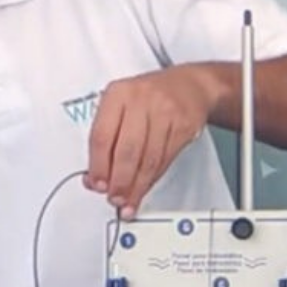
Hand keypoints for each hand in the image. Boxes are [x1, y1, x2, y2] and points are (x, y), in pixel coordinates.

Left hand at [85, 66, 219, 217]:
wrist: (190, 85)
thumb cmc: (149, 97)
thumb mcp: (122, 106)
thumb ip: (107, 138)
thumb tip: (96, 177)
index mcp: (117, 94)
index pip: (102, 136)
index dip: (99, 166)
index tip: (97, 185)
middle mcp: (140, 100)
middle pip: (127, 151)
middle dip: (119, 181)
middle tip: (114, 198)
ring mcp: (165, 112)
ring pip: (148, 159)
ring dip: (137, 186)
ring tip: (129, 201)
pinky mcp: (183, 126)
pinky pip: (165, 159)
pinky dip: (153, 178)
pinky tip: (145, 186)